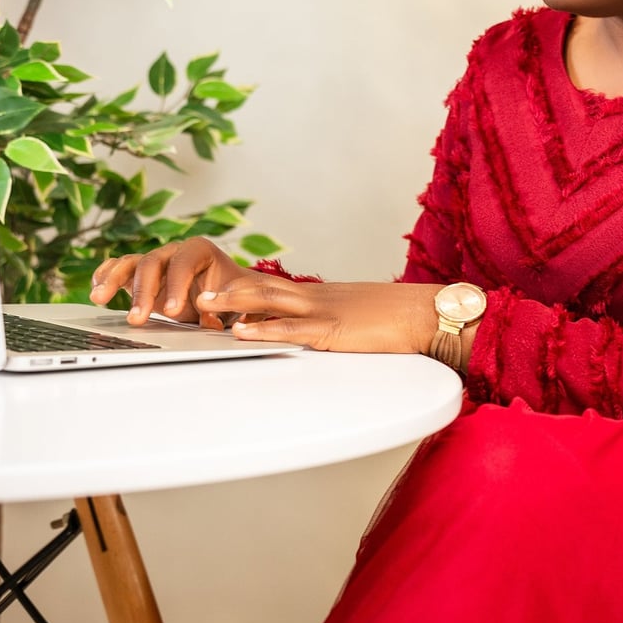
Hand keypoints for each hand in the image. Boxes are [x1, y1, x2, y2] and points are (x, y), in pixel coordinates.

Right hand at [89, 237, 249, 327]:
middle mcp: (173, 252)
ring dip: (113, 280)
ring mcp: (154, 262)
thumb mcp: (236, 298)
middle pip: (151, 263)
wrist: (225, 292)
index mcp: (199, 250)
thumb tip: (208, 318)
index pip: (184, 262)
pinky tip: (96, 289)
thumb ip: (224, 305)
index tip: (173, 312)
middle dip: (143, 291)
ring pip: (130, 264)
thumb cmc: (231, 291)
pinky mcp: (140, 276)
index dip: (177, 285)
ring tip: (99, 298)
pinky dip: (105, 276)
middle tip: (137, 318)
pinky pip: (119, 269)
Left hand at [199, 278, 442, 354]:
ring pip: (270, 302)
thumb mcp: (361, 318)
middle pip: (264, 288)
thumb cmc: (400, 319)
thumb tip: (325, 335)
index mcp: (323, 297)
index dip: (245, 291)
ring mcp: (324, 311)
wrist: (427, 312)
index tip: (219, 295)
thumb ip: (338, 323)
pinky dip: (264, 330)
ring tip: (203, 305)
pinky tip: (241, 332)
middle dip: (229, 291)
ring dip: (234, 303)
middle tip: (196, 293)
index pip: (276, 290)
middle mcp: (318, 298)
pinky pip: (292, 329)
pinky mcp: (334, 330)